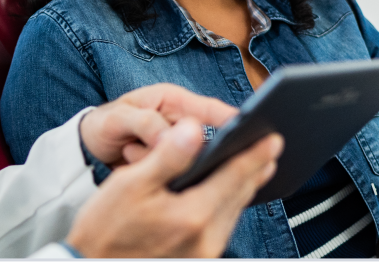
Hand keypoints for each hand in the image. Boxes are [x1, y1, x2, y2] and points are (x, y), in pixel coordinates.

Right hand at [66, 118, 283, 257]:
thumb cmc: (106, 227)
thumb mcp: (130, 183)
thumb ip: (167, 156)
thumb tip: (195, 129)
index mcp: (193, 215)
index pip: (234, 176)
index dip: (254, 154)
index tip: (273, 137)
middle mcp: (207, 239)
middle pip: (240, 195)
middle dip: (255, 168)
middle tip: (270, 145)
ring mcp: (205, 254)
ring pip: (234, 211)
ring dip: (244, 186)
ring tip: (254, 164)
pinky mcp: (197, 260)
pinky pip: (222, 225)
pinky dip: (228, 202)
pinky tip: (225, 191)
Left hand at [79, 83, 239, 165]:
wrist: (89, 146)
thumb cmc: (104, 124)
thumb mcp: (118, 119)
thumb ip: (144, 123)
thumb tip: (170, 139)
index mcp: (172, 100)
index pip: (210, 109)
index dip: (232, 122)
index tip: (250, 136)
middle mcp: (180, 121)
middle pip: (208, 139)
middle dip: (194, 153)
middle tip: (164, 154)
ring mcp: (176, 145)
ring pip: (191, 162)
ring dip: (166, 165)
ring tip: (129, 151)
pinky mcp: (171, 165)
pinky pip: (179, 173)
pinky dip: (161, 175)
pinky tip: (133, 161)